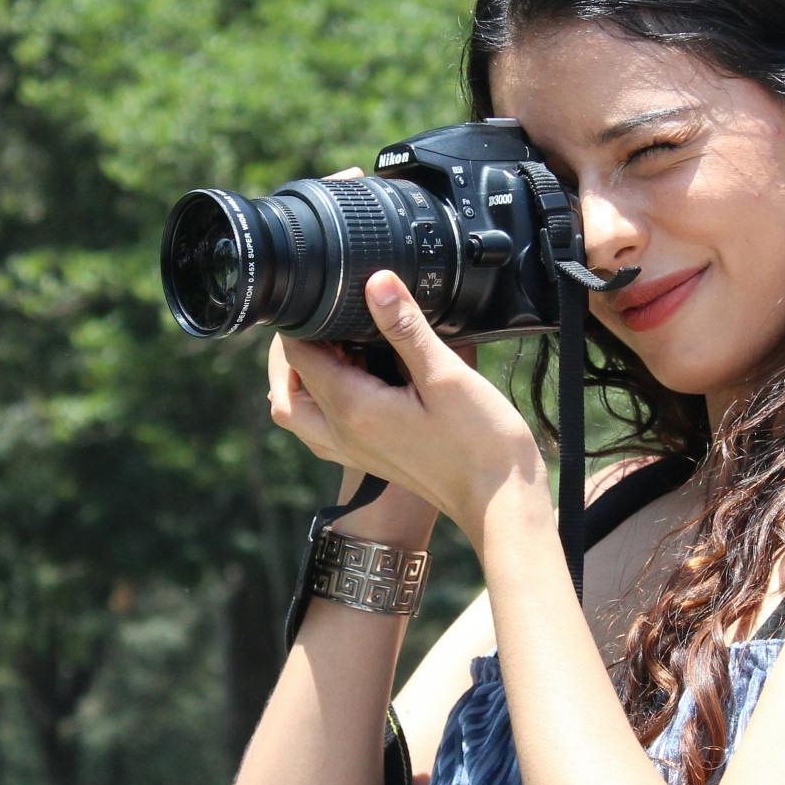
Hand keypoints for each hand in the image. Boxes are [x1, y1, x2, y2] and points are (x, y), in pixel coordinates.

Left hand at [266, 270, 546, 539]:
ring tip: (337, 349)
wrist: (500, 502)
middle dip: (293, 352)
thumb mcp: (445, 375)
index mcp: (351, 409)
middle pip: (285, 390)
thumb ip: (407, 327)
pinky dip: (323, 402)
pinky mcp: (370, 460)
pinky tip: (359, 381)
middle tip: (322, 321)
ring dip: (303, 381)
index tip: (327, 297)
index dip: (303, 322)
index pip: (299, 357)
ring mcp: (353, 452)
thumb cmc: (479, 443)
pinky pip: (323, 431)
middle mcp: (341, 435)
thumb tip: (377, 282)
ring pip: (298, 415)